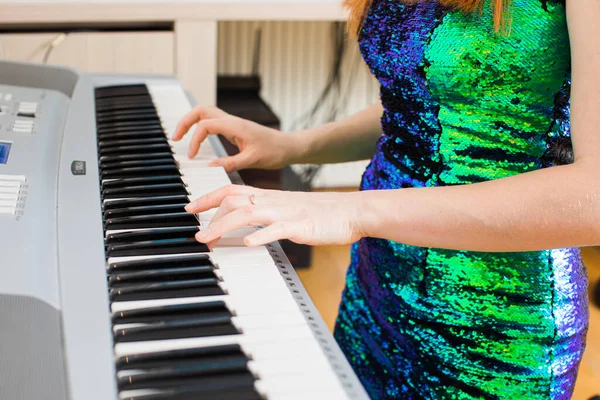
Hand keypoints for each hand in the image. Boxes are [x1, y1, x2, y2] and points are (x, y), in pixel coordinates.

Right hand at [172, 106, 298, 171]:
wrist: (289, 146)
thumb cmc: (275, 152)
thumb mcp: (252, 160)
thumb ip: (230, 163)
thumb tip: (210, 167)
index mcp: (235, 126)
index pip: (205, 125)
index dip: (195, 140)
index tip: (193, 157)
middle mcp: (232, 121)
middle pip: (201, 111)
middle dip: (185, 122)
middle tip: (176, 138)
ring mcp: (233, 123)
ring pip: (206, 113)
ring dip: (191, 122)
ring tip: (181, 137)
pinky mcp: (235, 129)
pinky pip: (213, 122)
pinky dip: (201, 127)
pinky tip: (199, 141)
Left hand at [185, 185, 367, 246]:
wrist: (352, 210)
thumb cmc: (322, 213)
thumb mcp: (289, 210)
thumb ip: (267, 215)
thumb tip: (246, 227)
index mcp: (270, 196)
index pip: (232, 191)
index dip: (208, 198)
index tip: (190, 208)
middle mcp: (274, 201)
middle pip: (233, 200)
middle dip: (209, 216)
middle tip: (196, 235)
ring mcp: (287, 213)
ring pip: (248, 213)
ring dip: (223, 226)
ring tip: (208, 239)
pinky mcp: (301, 226)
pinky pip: (278, 229)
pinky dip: (261, 235)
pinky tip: (248, 243)